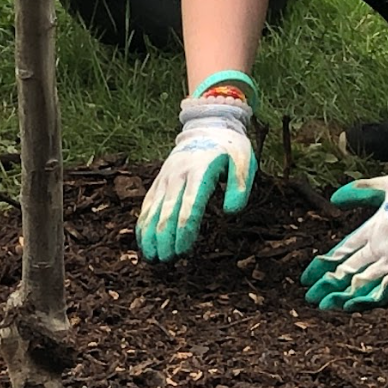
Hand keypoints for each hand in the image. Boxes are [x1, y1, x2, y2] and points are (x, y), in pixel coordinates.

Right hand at [136, 91, 255, 261]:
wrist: (207, 126)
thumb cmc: (230, 148)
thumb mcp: (244, 161)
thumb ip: (240, 185)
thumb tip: (231, 212)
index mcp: (200, 171)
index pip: (189, 205)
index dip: (185, 230)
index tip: (183, 250)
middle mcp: (178, 175)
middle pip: (168, 211)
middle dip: (165, 238)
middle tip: (167, 261)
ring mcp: (166, 177)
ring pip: (154, 209)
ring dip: (151, 235)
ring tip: (152, 258)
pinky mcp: (159, 180)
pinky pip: (148, 203)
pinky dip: (143, 223)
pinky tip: (143, 242)